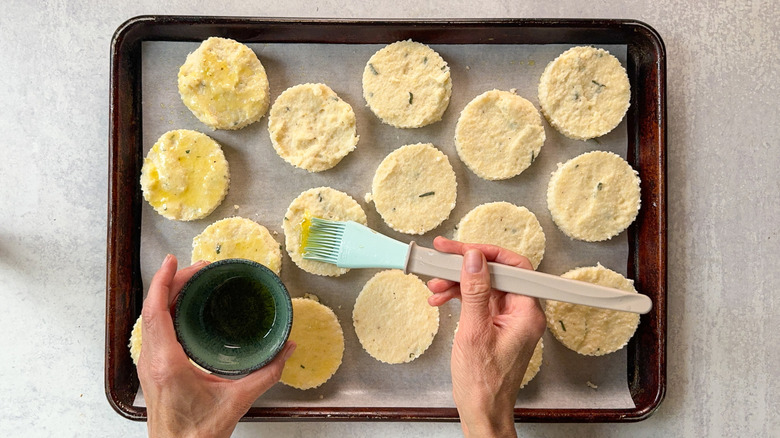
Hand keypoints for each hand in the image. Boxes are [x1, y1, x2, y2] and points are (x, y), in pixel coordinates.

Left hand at [138, 254, 295, 437]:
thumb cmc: (197, 435)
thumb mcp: (238, 401)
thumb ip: (267, 373)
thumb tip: (287, 348)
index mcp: (167, 363)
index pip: (156, 311)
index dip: (162, 281)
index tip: (174, 262)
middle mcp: (151, 361)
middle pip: (152, 309)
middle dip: (172, 281)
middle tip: (198, 268)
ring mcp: (147, 366)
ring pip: (149, 319)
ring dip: (166, 295)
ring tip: (190, 280)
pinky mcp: (151, 371)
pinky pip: (152, 331)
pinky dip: (164, 311)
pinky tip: (181, 307)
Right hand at [427, 237, 544, 437]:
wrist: (481, 411)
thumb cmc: (483, 382)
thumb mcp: (474, 331)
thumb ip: (475, 292)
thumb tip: (474, 259)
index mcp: (527, 312)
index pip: (514, 267)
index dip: (487, 254)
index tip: (462, 249)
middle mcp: (522, 312)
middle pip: (496, 274)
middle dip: (465, 267)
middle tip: (440, 258)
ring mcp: (508, 319)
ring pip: (484, 286)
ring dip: (457, 282)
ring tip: (435, 286)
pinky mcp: (496, 325)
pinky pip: (478, 301)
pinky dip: (459, 297)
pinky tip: (441, 300)